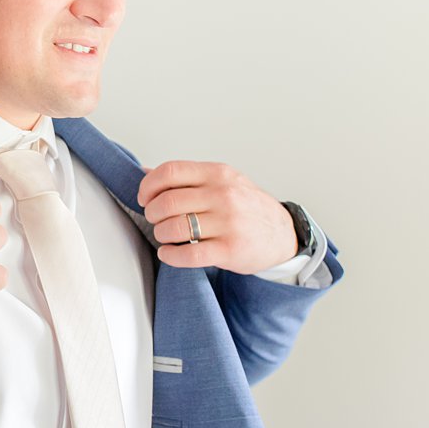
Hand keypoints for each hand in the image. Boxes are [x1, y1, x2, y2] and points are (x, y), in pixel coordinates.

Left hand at [137, 161, 296, 273]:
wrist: (284, 234)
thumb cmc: (247, 207)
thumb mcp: (222, 181)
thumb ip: (187, 177)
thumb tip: (145, 173)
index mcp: (217, 174)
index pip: (170, 172)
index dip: (148, 186)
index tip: (145, 198)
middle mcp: (223, 195)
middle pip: (167, 202)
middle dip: (152, 213)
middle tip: (155, 220)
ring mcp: (228, 223)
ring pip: (174, 228)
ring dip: (160, 234)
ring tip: (165, 236)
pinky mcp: (230, 250)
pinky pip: (188, 255)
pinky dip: (170, 255)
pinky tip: (168, 253)